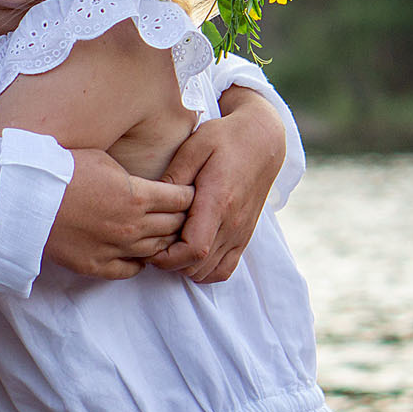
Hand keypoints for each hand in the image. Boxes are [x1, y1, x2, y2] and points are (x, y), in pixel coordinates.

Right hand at [44, 149, 191, 279]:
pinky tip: (140, 252)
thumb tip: (147, 183)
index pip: (182, 200)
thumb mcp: (104, 159)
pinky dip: (141, 261)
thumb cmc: (62, 170)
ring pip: (157, 250)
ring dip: (164, 240)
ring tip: (166, 232)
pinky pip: (132, 269)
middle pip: (175, 226)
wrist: (25, 197)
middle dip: (184, 218)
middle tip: (186, 212)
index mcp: (137, 196)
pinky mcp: (97, 265)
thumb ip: (132, 176)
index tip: (192, 191)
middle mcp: (132, 226)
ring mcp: (115, 249)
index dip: (190, 194)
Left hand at [148, 89, 284, 282]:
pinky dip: (205, 270)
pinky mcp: (244, 236)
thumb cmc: (226, 139)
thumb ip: (174, 176)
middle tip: (154, 242)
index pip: (194, 250)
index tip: (150, 244)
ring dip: (185, 266)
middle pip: (197, 266)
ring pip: (209, 272)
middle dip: (170, 262)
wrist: (263, 141)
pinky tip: (191, 252)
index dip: (167, 257)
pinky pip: (225, 270)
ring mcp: (241, 233)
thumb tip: (151, 199)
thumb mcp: (194, 146)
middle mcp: (232, 223)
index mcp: (218, 201)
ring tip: (170, 244)